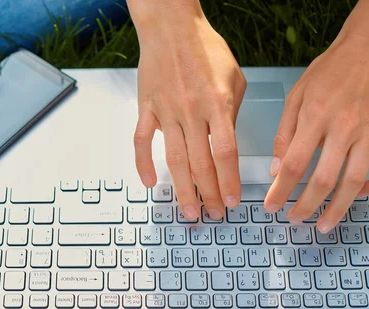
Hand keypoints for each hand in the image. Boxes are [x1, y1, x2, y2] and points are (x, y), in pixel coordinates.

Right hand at [127, 0, 246, 219]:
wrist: (171, 27)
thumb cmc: (204, 48)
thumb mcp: (233, 77)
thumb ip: (231, 111)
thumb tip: (226, 142)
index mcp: (217, 103)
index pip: (225, 153)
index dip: (229, 181)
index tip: (233, 200)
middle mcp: (191, 111)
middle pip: (201, 163)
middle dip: (209, 194)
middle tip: (214, 214)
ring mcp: (166, 111)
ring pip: (174, 160)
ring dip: (182, 189)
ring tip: (189, 211)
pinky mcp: (146, 109)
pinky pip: (141, 142)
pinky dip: (143, 164)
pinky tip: (149, 182)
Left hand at [264, 0, 368, 232]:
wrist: (367, 50)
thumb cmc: (329, 72)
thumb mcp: (296, 96)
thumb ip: (285, 133)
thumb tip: (277, 169)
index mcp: (315, 118)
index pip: (295, 165)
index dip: (282, 191)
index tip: (272, 206)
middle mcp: (344, 128)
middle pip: (324, 180)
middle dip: (307, 206)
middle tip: (294, 219)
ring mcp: (368, 133)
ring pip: (354, 182)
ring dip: (337, 208)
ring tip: (324, 224)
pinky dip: (364, 188)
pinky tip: (353, 199)